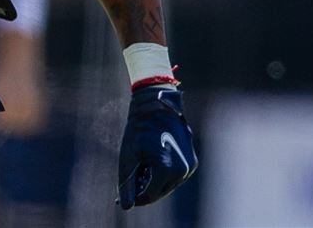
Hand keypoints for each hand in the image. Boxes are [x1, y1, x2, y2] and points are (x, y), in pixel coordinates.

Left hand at [117, 86, 197, 208]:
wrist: (156, 105)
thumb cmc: (139, 129)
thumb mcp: (128, 157)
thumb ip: (127, 184)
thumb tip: (125, 206)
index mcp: (167, 170)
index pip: (149, 195)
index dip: (134, 198)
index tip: (120, 198)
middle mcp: (183, 170)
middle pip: (160, 192)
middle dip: (143, 191)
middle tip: (129, 186)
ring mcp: (190, 166)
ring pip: (168, 184)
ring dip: (154, 184)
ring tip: (139, 173)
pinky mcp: (192, 160)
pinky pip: (175, 175)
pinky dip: (163, 175)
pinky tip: (150, 166)